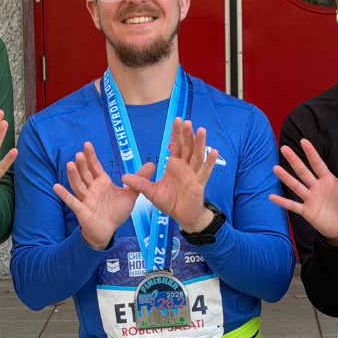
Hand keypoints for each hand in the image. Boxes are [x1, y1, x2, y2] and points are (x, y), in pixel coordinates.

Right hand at [53, 142, 154, 249]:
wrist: (108, 230)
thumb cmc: (116, 211)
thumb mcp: (130, 195)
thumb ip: (139, 180)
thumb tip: (152, 165)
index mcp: (102, 182)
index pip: (95, 166)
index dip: (91, 156)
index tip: (87, 144)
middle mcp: (92, 188)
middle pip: (86, 174)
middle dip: (82, 164)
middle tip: (80, 154)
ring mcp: (85, 198)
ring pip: (78, 185)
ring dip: (73, 176)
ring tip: (70, 165)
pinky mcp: (82, 210)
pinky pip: (72, 202)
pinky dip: (64, 195)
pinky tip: (56, 187)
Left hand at [121, 119, 218, 233]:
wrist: (182, 216)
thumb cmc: (169, 202)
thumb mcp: (151, 192)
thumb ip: (140, 183)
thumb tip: (123, 177)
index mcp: (174, 165)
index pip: (176, 146)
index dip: (177, 133)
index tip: (177, 120)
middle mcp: (185, 167)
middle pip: (187, 147)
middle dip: (187, 134)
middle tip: (187, 121)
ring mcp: (193, 174)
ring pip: (197, 156)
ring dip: (199, 143)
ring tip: (201, 130)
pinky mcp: (199, 184)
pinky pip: (205, 172)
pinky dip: (210, 162)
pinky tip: (213, 152)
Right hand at [269, 139, 337, 243]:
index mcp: (327, 180)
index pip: (318, 164)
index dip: (311, 153)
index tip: (303, 141)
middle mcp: (316, 187)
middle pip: (303, 171)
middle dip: (294, 160)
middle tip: (284, 148)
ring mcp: (310, 199)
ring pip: (296, 186)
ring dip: (286, 178)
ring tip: (275, 169)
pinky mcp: (307, 211)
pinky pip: (293, 206)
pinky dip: (283, 202)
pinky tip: (271, 197)